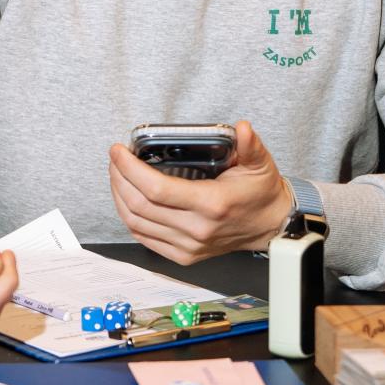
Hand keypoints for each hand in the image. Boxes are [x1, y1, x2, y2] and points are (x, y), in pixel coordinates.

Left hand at [107, 120, 293, 264]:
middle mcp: (197, 229)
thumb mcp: (260, 164)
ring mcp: (188, 246)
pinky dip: (128, 217)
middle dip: (118, 178)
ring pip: (136, 223)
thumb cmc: (260, 194)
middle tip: (114, 159)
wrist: (270, 225)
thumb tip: (242, 128)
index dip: (129, 169)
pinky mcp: (183, 256)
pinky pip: (144, 238)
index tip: (118, 151)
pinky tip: (126, 199)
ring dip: (118, 197)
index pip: (156, 189)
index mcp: (212, 204)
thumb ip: (249, 145)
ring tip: (116, 175)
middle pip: (139, 205)